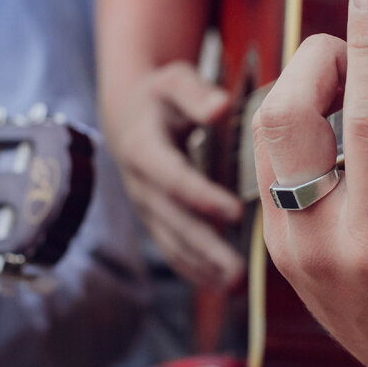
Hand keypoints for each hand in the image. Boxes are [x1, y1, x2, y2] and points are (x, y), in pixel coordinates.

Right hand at [107, 61, 245, 287]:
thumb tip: (221, 107)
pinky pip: (171, 249)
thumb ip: (195, 93)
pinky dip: (193, 269)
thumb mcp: (174, 80)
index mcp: (143, 148)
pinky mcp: (155, 220)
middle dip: (205, 247)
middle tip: (238, 271)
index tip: (234, 212)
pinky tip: (219, 285)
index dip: (201, 197)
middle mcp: (140, 184)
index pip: (173, 178)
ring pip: (172, 242)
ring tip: (234, 285)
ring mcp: (146, 207)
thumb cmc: (162, 94)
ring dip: (202, 266)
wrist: (129, 115)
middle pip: (173, 221)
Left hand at [252, 0, 367, 366]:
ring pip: (264, 134)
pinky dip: (301, 125)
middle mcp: (321, 244)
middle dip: (317, 58)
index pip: (363, 119)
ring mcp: (289, 248)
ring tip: (353, 79)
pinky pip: (270, 164)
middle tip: (359, 44)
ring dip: (304, 87)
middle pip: (283, 116)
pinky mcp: (278, 247)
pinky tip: (342, 119)